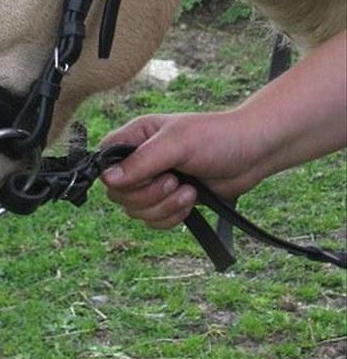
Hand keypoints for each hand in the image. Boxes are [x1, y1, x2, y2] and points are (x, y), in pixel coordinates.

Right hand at [100, 110, 262, 229]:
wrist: (254, 154)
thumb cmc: (217, 138)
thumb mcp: (177, 144)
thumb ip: (141, 162)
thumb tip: (107, 179)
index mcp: (136, 137)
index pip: (104, 162)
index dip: (117, 177)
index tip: (142, 177)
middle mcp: (141, 160)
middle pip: (119, 194)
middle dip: (148, 196)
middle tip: (174, 181)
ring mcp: (155, 182)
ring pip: (137, 211)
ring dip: (164, 208)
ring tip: (189, 191)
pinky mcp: (171, 201)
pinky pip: (155, 221)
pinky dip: (172, 217)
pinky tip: (192, 202)